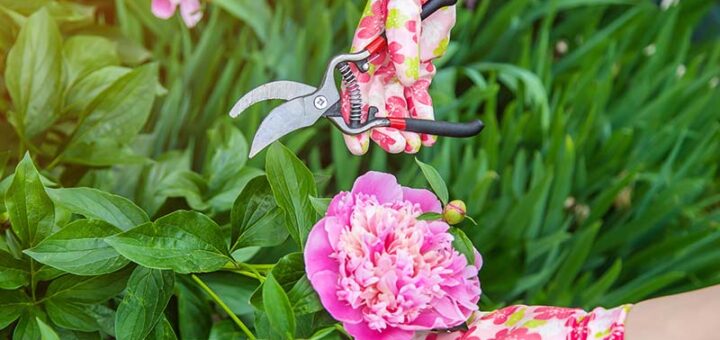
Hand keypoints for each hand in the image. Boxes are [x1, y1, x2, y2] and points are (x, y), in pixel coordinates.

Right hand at [341, 0, 455, 154]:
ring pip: (397, 104)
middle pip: (375, 101)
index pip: (354, 87)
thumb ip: (403, 39)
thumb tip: (406, 77)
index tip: (359, 141)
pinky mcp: (419, 70)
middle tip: (396, 145)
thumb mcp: (403, 6)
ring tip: (412, 145)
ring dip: (404, 126)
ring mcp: (399, 67)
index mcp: (365, 47)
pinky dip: (423, 117)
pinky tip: (428, 137)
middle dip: (383, 127)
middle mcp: (378, 61)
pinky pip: (419, 97)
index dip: (353, 115)